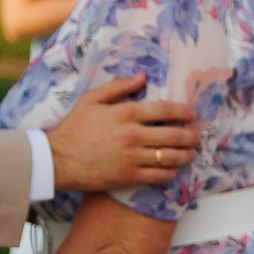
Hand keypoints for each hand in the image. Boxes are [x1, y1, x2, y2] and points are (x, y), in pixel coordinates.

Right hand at [45, 75, 201, 195]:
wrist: (56, 159)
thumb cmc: (73, 128)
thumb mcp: (91, 99)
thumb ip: (118, 86)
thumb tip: (143, 77)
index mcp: (126, 113)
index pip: (166, 109)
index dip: (184, 111)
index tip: (191, 114)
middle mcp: (133, 135)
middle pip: (175, 134)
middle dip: (192, 135)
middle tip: (197, 136)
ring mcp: (132, 157)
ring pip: (171, 156)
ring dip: (187, 154)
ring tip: (191, 152)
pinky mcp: (128, 176)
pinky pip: (159, 175)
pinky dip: (171, 172)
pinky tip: (174, 168)